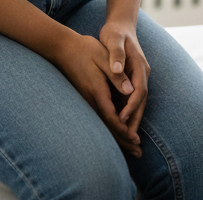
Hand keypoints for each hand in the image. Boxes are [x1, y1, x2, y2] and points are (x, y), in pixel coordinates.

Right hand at [50, 30, 144, 157]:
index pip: (112, 116)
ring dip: (117, 137)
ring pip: (103, 125)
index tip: (135, 140)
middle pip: (107, 127)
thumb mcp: (104, 58)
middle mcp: (91, 100)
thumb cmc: (86, 50)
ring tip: (131, 149)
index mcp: (97, 91)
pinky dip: (110, 127)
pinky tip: (117, 132)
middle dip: (123, 141)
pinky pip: (99, 118)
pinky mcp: (85, 97)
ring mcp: (86, 100)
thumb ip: (117, 76)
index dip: (123, 130)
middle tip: (138, 153)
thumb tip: (130, 91)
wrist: (63, 48)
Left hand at [99, 20, 150, 148]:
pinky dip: (130, 110)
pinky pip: (134, 97)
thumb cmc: (115, 32)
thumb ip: (116, 55)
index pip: (139, 90)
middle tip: (127, 138)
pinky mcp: (134, 77)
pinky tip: (121, 121)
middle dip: (135, 118)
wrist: (121, 24)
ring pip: (140, 100)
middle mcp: (143, 71)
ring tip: (125, 136)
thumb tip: (118, 71)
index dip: (131, 106)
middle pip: (142, 99)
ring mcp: (140, 74)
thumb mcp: (113, 40)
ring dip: (134, 117)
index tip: (120, 119)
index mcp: (139, 65)